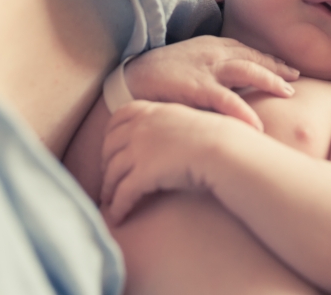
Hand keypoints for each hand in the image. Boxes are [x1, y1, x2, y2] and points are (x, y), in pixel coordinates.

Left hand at [100, 101, 247, 224]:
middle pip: (110, 146)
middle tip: (108, 178)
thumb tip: (171, 137)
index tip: (109, 148)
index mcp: (152, 111)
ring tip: (109, 200)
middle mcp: (140, 128)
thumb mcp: (188, 121)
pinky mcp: (143, 174)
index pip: (119, 117)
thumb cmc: (218, 138)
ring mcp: (139, 150)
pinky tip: (118, 218)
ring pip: (112, 172)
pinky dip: (117, 207)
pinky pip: (123, 194)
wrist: (225, 149)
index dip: (109, 134)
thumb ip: (171, 124)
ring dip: (108, 188)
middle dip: (105, 164)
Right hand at [124, 36, 298, 129]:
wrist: (127, 79)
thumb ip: (211, 71)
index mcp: (210, 46)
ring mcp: (204, 69)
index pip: (246, 50)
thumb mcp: (189, 65)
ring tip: (288, 93)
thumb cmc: (158, 76)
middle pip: (252, 57)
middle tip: (296, 79)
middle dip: (276, 67)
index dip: (268, 60)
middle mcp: (211, 53)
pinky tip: (258, 123)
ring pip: (247, 71)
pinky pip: (226, 99)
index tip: (287, 69)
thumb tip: (232, 86)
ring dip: (270, 80)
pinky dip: (243, 110)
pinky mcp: (195, 88)